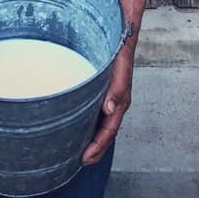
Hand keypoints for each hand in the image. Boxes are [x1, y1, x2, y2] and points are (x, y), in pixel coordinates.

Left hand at [82, 50, 132, 165]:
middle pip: (106, 133)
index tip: (85, 159)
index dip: (98, 147)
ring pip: (101, 125)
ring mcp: (109, 99)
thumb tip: (110, 110)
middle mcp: (115, 103)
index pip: (109, 131)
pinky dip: (89, 125)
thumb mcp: (120, 69)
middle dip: (95, 150)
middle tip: (80, 163)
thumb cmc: (119, 52)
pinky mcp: (102, 92)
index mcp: (120, 101)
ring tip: (78, 151)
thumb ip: (117, 90)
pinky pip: (96, 114)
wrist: (119, 34)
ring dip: (92, 140)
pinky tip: (78, 127)